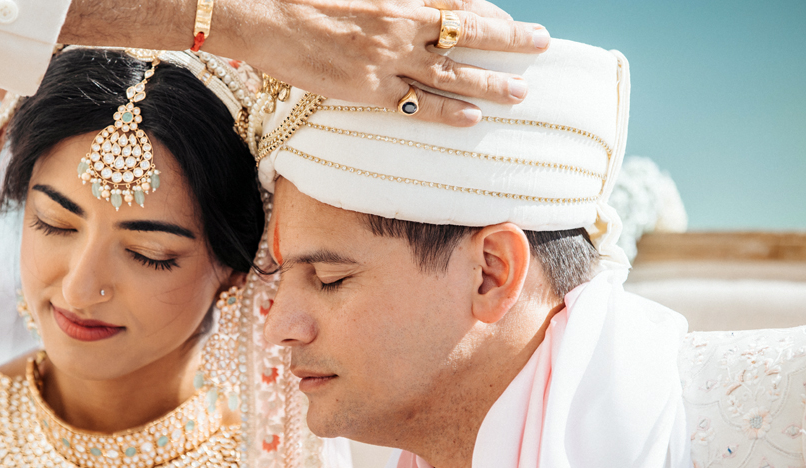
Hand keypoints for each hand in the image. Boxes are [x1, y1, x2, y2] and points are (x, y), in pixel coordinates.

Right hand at [211, 0, 549, 126]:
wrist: (263, 15)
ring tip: (521, 92)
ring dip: (489, 83)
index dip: (490, 14)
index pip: (457, 3)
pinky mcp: (366, 88)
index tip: (512, 22)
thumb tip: (420, 6)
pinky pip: (415, 105)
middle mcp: (400, 25)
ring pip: (450, 73)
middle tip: (542, 46)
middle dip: (508, 41)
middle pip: (466, 34)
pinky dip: (445, 112)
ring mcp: (386, 60)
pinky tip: (472, 118)